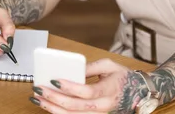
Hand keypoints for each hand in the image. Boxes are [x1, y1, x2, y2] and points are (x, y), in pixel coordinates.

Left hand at [30, 59, 146, 113]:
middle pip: (75, 107)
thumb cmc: (122, 77)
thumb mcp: (109, 65)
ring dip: (52, 109)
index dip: (69, 87)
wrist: (136, 93)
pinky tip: (48, 107)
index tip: (54, 80)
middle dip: (54, 99)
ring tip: (38, 99)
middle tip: (39, 89)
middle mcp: (103, 107)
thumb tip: (73, 69)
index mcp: (108, 91)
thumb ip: (91, 67)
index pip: (86, 92)